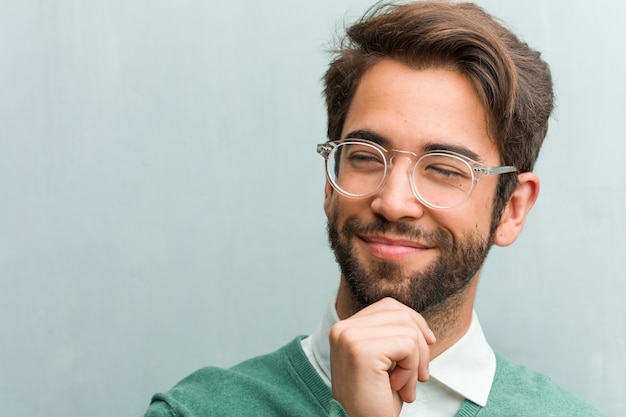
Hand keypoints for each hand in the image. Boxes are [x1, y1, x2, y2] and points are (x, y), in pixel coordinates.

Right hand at [329, 298, 435, 416]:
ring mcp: (349, 337)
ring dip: (415, 361)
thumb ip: (392, 335)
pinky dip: (410, 369)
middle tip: (417, 377)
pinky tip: (396, 386)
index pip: (388, 306)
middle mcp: (343, 328)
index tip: (428, 345)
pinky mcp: (361, 350)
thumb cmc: (375, 399)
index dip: (414, 323)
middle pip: (400, 314)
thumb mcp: (385, 360)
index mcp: (345, 328)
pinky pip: (407, 345)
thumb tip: (420, 325)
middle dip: (419, 346)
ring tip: (403, 385)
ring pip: (407, 329)